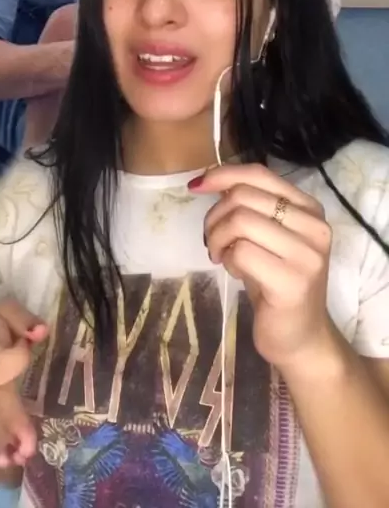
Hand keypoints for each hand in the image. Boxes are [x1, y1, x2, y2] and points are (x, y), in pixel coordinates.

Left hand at [190, 164, 332, 371]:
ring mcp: (306, 254)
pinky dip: (228, 259)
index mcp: (309, 208)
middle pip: (244, 197)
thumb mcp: (265, 237)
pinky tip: (234, 271)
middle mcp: (314, 226)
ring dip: (217, 238)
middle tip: (211, 241)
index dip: (222, 175)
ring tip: (220, 256)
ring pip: (240, 221)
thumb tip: (210, 178)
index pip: (259, 174)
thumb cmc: (277, 283)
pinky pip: (241, 252)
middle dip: (215, 216)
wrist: (300, 337)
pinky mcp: (292, 281)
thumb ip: (248, 207)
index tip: (196, 186)